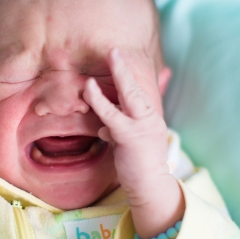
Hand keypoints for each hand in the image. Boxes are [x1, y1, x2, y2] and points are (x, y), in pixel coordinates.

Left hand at [83, 48, 183, 238]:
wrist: (150, 187)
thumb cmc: (138, 168)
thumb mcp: (129, 144)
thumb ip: (119, 130)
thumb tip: (103, 125)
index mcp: (150, 118)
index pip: (138, 93)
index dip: (128, 77)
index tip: (119, 62)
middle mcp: (150, 118)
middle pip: (137, 87)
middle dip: (125, 68)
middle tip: (114, 50)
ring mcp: (142, 126)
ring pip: (128, 96)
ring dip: (119, 75)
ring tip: (108, 57)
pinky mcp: (130, 136)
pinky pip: (112, 115)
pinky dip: (100, 101)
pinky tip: (89, 90)